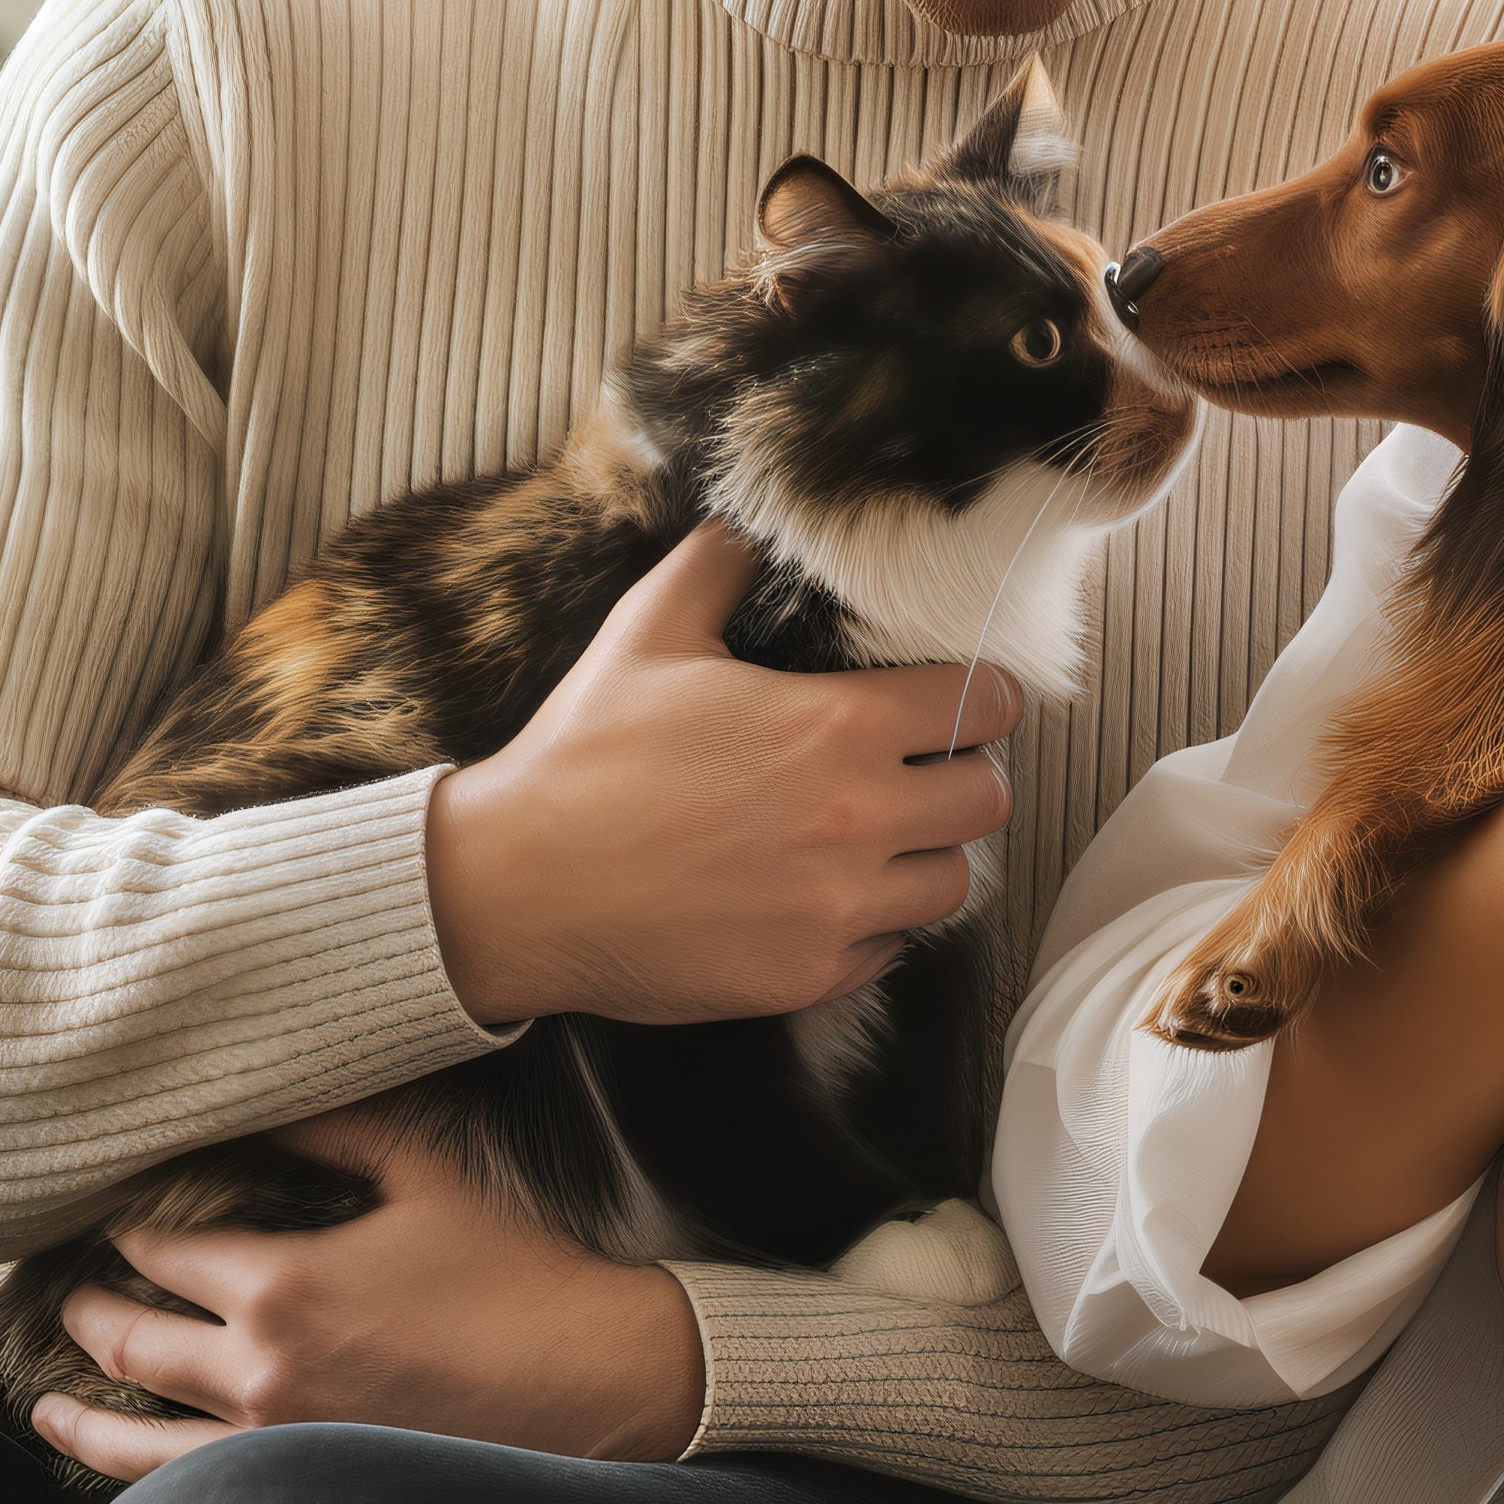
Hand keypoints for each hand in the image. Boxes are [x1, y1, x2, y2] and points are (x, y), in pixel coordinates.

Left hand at [31, 1110, 706, 1483]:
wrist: (587, 1380)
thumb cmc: (514, 1273)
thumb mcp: (425, 1175)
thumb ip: (337, 1126)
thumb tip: (272, 1088)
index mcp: (283, 1284)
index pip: (158, 1250)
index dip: (123, 1225)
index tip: (105, 1208)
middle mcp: (259, 1371)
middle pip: (128, 1341)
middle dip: (86, 1312)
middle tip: (66, 1292)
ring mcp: (273, 1446)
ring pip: (134, 1440)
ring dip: (81, 1416)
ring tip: (49, 1406)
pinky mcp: (302, 1489)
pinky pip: (189, 1492)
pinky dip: (140, 1481)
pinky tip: (129, 1473)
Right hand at [425, 520, 1018, 1026]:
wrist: (515, 888)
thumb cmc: (581, 761)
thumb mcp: (648, 633)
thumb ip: (718, 568)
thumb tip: (749, 528)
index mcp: (836, 728)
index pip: (981, 705)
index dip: (981, 695)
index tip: (963, 700)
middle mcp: (856, 821)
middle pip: (987, 799)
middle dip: (964, 775)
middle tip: (921, 769)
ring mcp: (837, 908)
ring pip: (952, 882)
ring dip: (925, 854)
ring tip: (877, 837)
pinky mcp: (808, 975)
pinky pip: (889, 948)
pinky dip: (871, 924)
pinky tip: (822, 895)